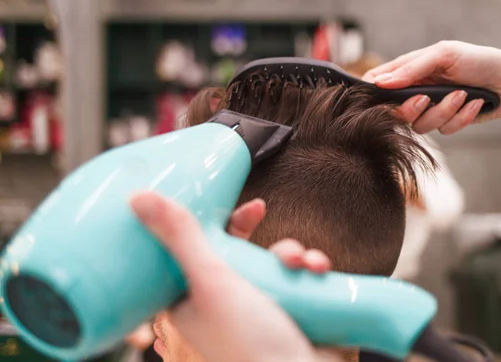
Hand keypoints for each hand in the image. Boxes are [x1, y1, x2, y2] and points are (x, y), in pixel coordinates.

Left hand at [130, 191, 341, 361]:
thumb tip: (139, 198)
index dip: (214, 223)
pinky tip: (317, 271)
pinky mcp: (290, 310)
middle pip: (238, 249)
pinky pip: (298, 277)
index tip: (232, 206)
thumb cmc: (249, 346)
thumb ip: (182, 239)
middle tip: (261, 211)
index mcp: (191, 298)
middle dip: (255, 232)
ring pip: (273, 260)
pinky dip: (310, 268)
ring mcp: (258, 307)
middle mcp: (223, 302)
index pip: (195, 248)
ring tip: (301, 262)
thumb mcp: (211, 282)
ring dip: (290, 253)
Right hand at [363, 41, 500, 134]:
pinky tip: (475, 104)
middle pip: (396, 112)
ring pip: (421, 125)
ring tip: (463, 95)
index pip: (379, 82)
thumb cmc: (479, 60)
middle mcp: (418, 91)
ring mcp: (433, 109)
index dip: (372, 92)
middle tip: (426, 99)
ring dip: (445, 111)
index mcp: (411, 70)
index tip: (375, 98)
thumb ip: (411, 69)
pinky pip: (445, 130)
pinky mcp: (449, 122)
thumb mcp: (443, 55)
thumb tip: (380, 82)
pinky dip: (462, 117)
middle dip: (411, 109)